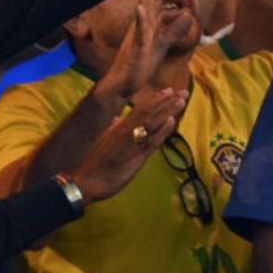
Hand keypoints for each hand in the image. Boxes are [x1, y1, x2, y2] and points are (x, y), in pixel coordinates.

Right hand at [72, 86, 185, 201]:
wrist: (88, 181)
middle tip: (183, 92)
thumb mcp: (104, 140)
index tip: (170, 90)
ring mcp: (132, 142)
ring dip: (168, 111)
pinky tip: (172, 121)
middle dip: (167, 101)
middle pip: (150, 112)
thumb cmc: (96, 163)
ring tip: (181, 100)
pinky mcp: (136, 156)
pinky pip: (152, 141)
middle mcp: (127, 131)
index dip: (156, 99)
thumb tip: (117, 118)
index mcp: (120, 127)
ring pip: (153, 123)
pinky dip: (162, 131)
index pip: (141, 108)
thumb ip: (113, 128)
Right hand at [97, 0, 191, 100]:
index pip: (157, 0)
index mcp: (149, 24)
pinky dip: (141, 20)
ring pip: (145, 11)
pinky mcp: (136, 49)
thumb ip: (173, 30)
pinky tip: (141, 8)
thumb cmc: (141, 63)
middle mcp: (142, 26)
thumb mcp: (162, 45)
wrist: (123, 83)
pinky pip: (139, 33)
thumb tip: (186, 15)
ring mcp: (138, 36)